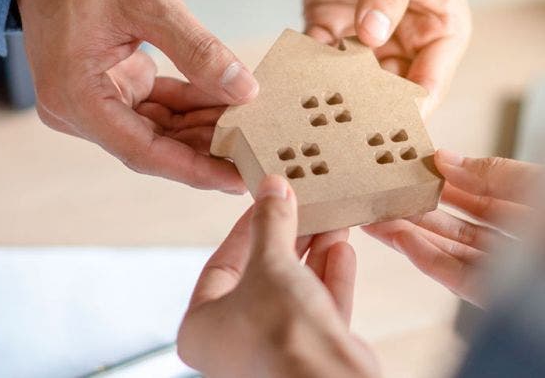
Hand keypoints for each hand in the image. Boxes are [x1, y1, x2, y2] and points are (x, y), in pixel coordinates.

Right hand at [16, 0, 258, 192]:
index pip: (142, 150)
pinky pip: (154, 107)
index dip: (194, 168)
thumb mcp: (150, 0)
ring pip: (156, 129)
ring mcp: (91, 98)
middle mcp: (76, 108)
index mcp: (74, 96)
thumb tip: (243, 91)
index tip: (237, 180)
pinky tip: (226, 101)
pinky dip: (189, 105)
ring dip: (201, 127)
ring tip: (249, 126)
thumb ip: (198, 51)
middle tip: (257, 153)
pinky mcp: (107, 86)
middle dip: (205, 150)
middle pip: (151, 145)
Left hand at [178, 175, 379, 377]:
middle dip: (288, 239)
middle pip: (262, 276)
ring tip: (331, 222)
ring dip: (315, 254)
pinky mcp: (311, 354)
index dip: (248, 228)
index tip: (268, 200)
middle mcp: (234, 342)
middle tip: (304, 207)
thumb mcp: (270, 263)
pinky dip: (330, 279)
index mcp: (202, 327)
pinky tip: (342, 249)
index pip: (222, 264)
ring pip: (295, 291)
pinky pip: (319, 310)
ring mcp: (274, 350)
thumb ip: (270, 224)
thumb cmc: (278, 333)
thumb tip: (273, 189)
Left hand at [299, 0, 470, 115]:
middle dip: (367, 111)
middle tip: (343, 131)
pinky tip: (292, 78)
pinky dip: (306, 68)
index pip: (430, 83)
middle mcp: (404, 42)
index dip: (411, 111)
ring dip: (333, 94)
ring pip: (352, 82)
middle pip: (389, 93)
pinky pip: (318, 57)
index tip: (386, 131)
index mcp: (440, 30)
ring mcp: (366, 39)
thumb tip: (374, 33)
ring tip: (314, 112)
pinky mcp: (331, 28)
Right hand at [364, 150, 544, 306]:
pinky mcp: (507, 297)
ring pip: (454, 250)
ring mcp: (514, 270)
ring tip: (378, 218)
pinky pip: (461, 278)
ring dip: (413, 235)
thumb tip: (447, 160)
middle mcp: (526, 241)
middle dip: (419, 209)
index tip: (414, 167)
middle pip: (462, 224)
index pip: (484, 194)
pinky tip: (403, 242)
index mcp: (543, 209)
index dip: (447, 179)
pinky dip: (429, 260)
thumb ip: (496, 173)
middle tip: (383, 195)